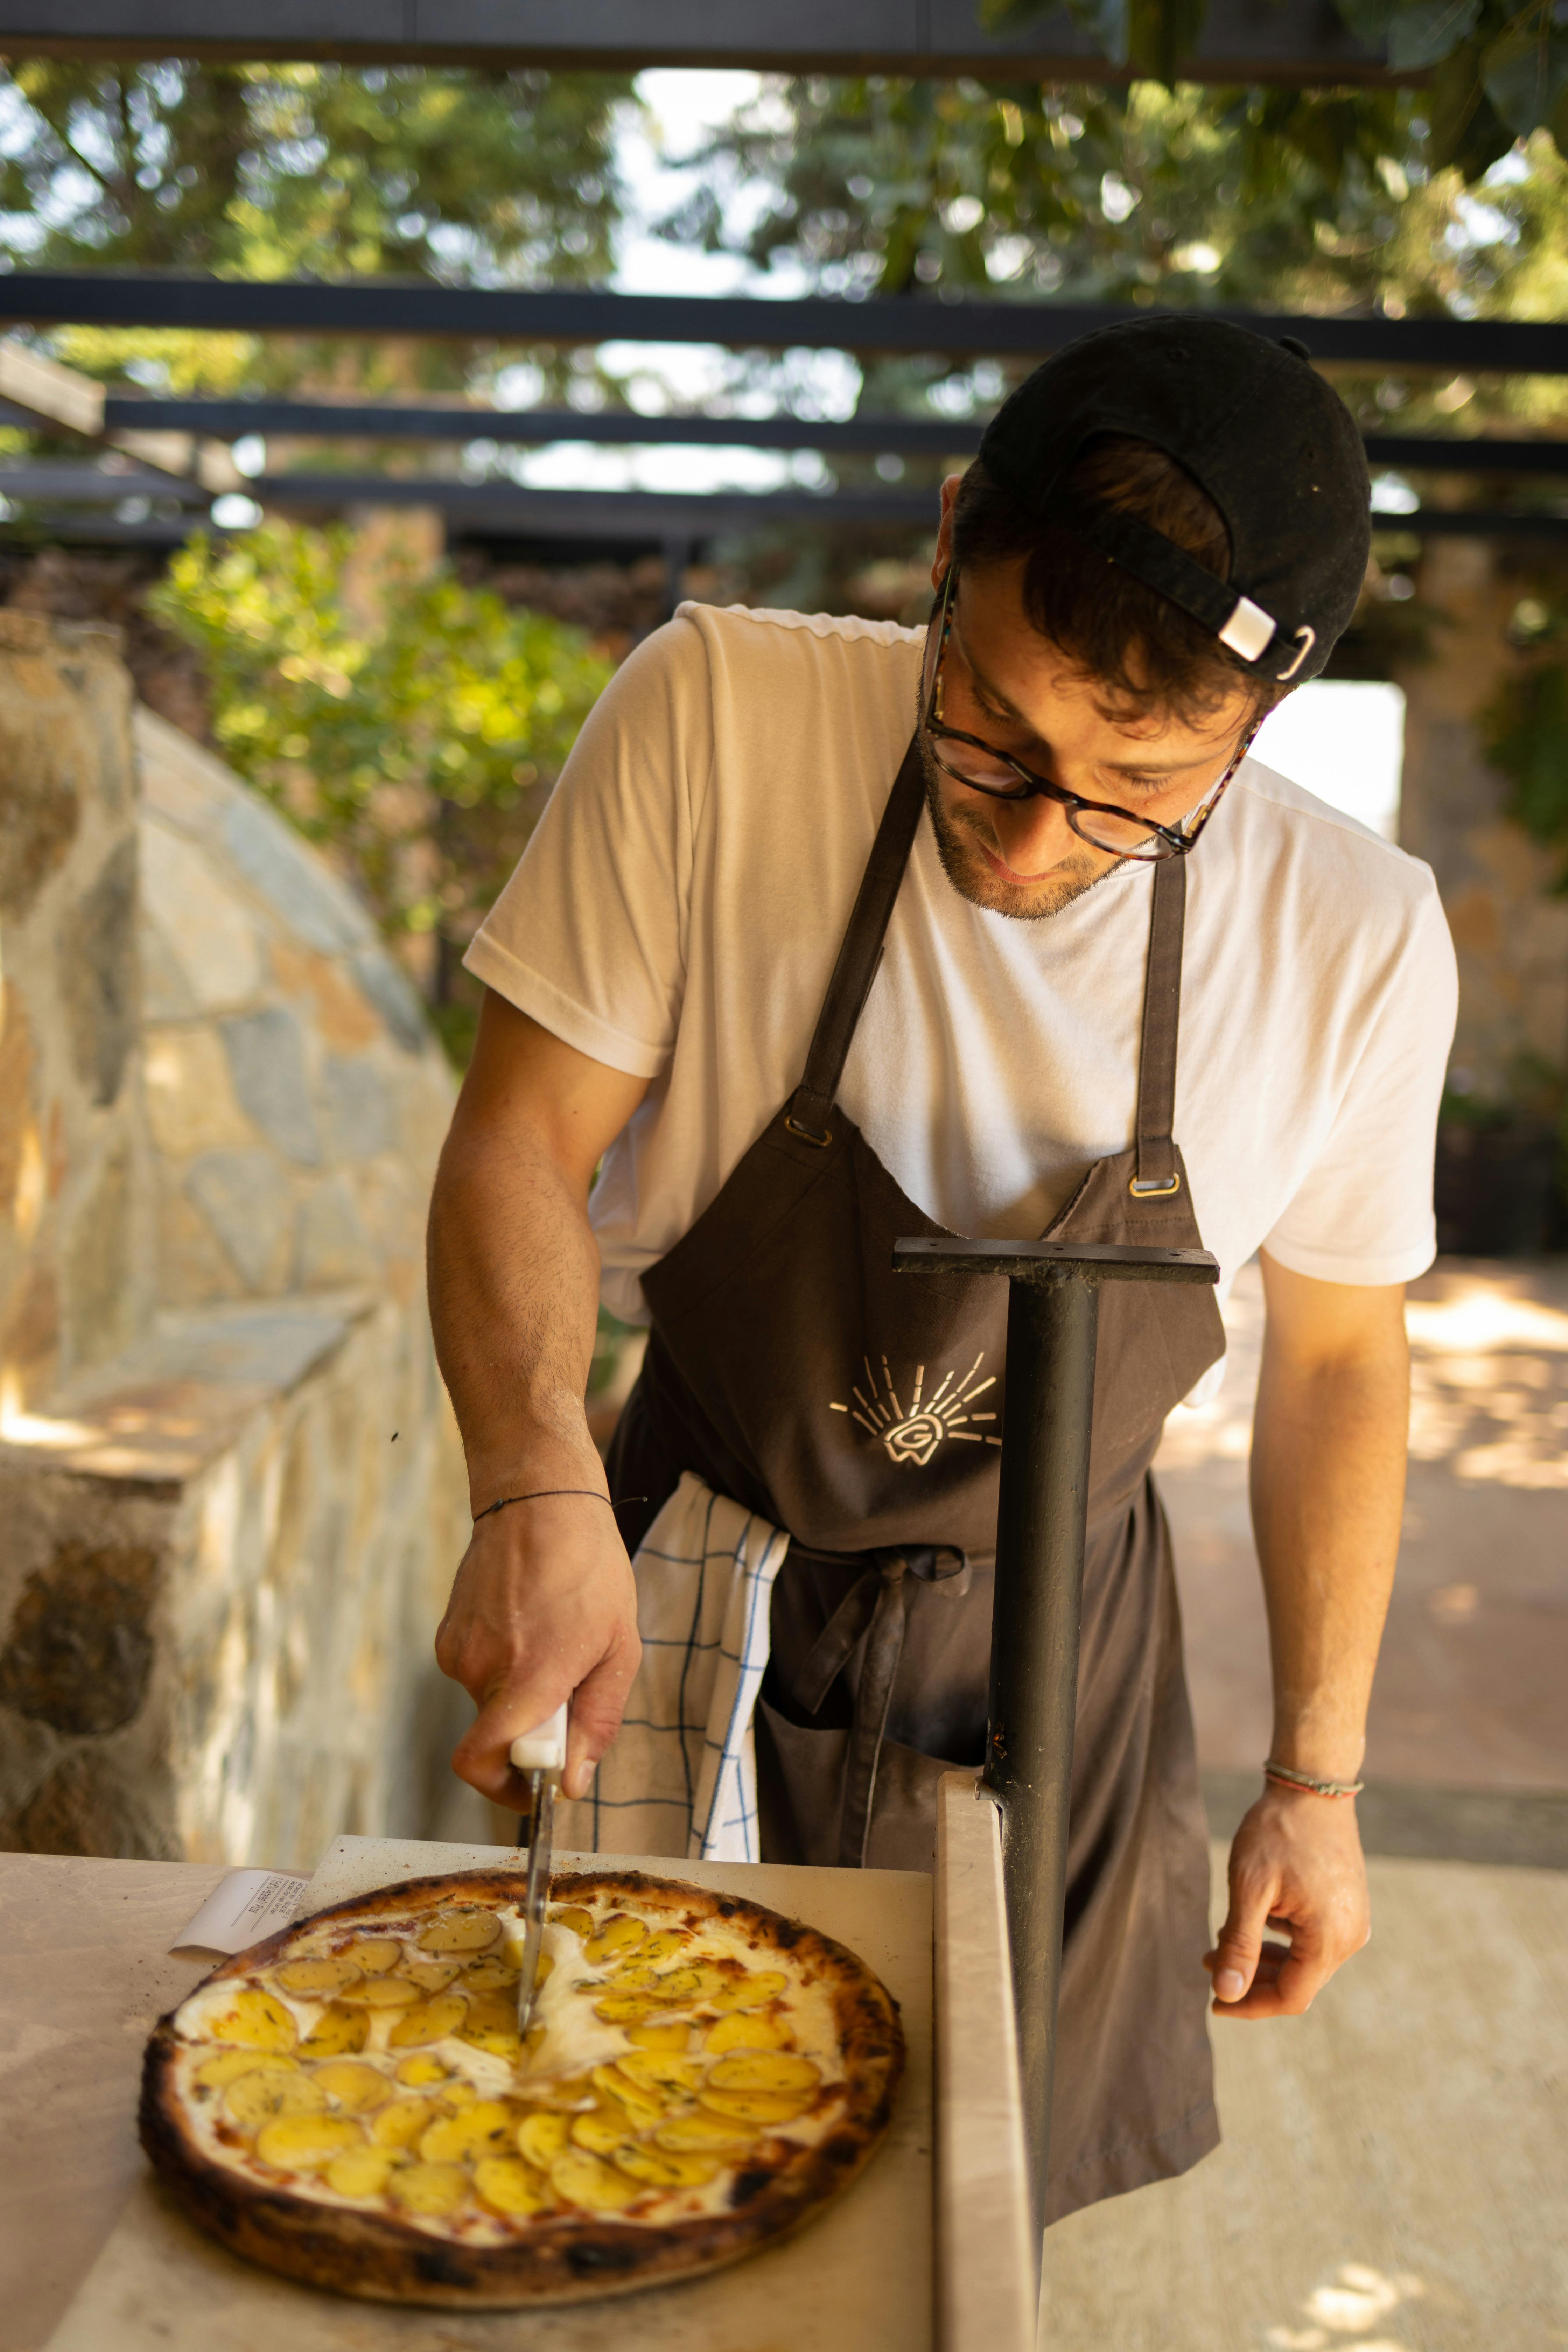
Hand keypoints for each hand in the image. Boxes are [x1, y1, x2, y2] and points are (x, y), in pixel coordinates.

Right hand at [435, 1493, 641, 1807]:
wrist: (539, 1499)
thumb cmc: (589, 1569)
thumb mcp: (618, 1649)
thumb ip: (596, 1723)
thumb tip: (571, 1785)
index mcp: (526, 1678)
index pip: (480, 1763)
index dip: (507, 1790)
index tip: (536, 1785)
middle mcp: (480, 1669)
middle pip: (496, 1735)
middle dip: (532, 1727)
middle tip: (570, 1679)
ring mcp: (458, 1650)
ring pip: (489, 1702)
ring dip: (520, 1689)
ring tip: (553, 1636)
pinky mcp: (448, 1633)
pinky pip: (477, 1672)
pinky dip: (503, 1664)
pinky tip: (529, 1622)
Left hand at [1202, 1783, 1369, 2018]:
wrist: (1311, 1786)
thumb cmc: (1278, 1832)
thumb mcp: (1249, 1888)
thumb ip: (1240, 1946)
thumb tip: (1226, 1994)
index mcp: (1331, 1939)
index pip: (1290, 1998)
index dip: (1249, 2005)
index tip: (1213, 2001)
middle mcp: (1350, 1938)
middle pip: (1296, 1982)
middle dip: (1249, 1979)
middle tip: (1206, 1964)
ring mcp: (1352, 1922)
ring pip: (1302, 1961)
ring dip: (1260, 1958)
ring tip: (1219, 1941)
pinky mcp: (1346, 1907)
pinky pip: (1311, 1939)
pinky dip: (1278, 1938)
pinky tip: (1249, 1921)